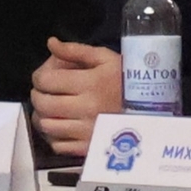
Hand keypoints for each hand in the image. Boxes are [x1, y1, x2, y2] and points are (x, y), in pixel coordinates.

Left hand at [30, 38, 121, 155]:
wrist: (153, 110)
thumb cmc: (128, 80)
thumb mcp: (106, 58)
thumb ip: (76, 50)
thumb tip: (51, 43)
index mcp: (90, 83)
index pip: (46, 80)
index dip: (39, 76)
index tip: (45, 77)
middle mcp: (86, 108)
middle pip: (43, 104)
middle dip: (38, 95)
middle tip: (44, 92)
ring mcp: (87, 131)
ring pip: (47, 126)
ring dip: (43, 116)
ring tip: (51, 109)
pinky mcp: (89, 147)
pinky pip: (58, 145)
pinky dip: (54, 136)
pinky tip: (61, 127)